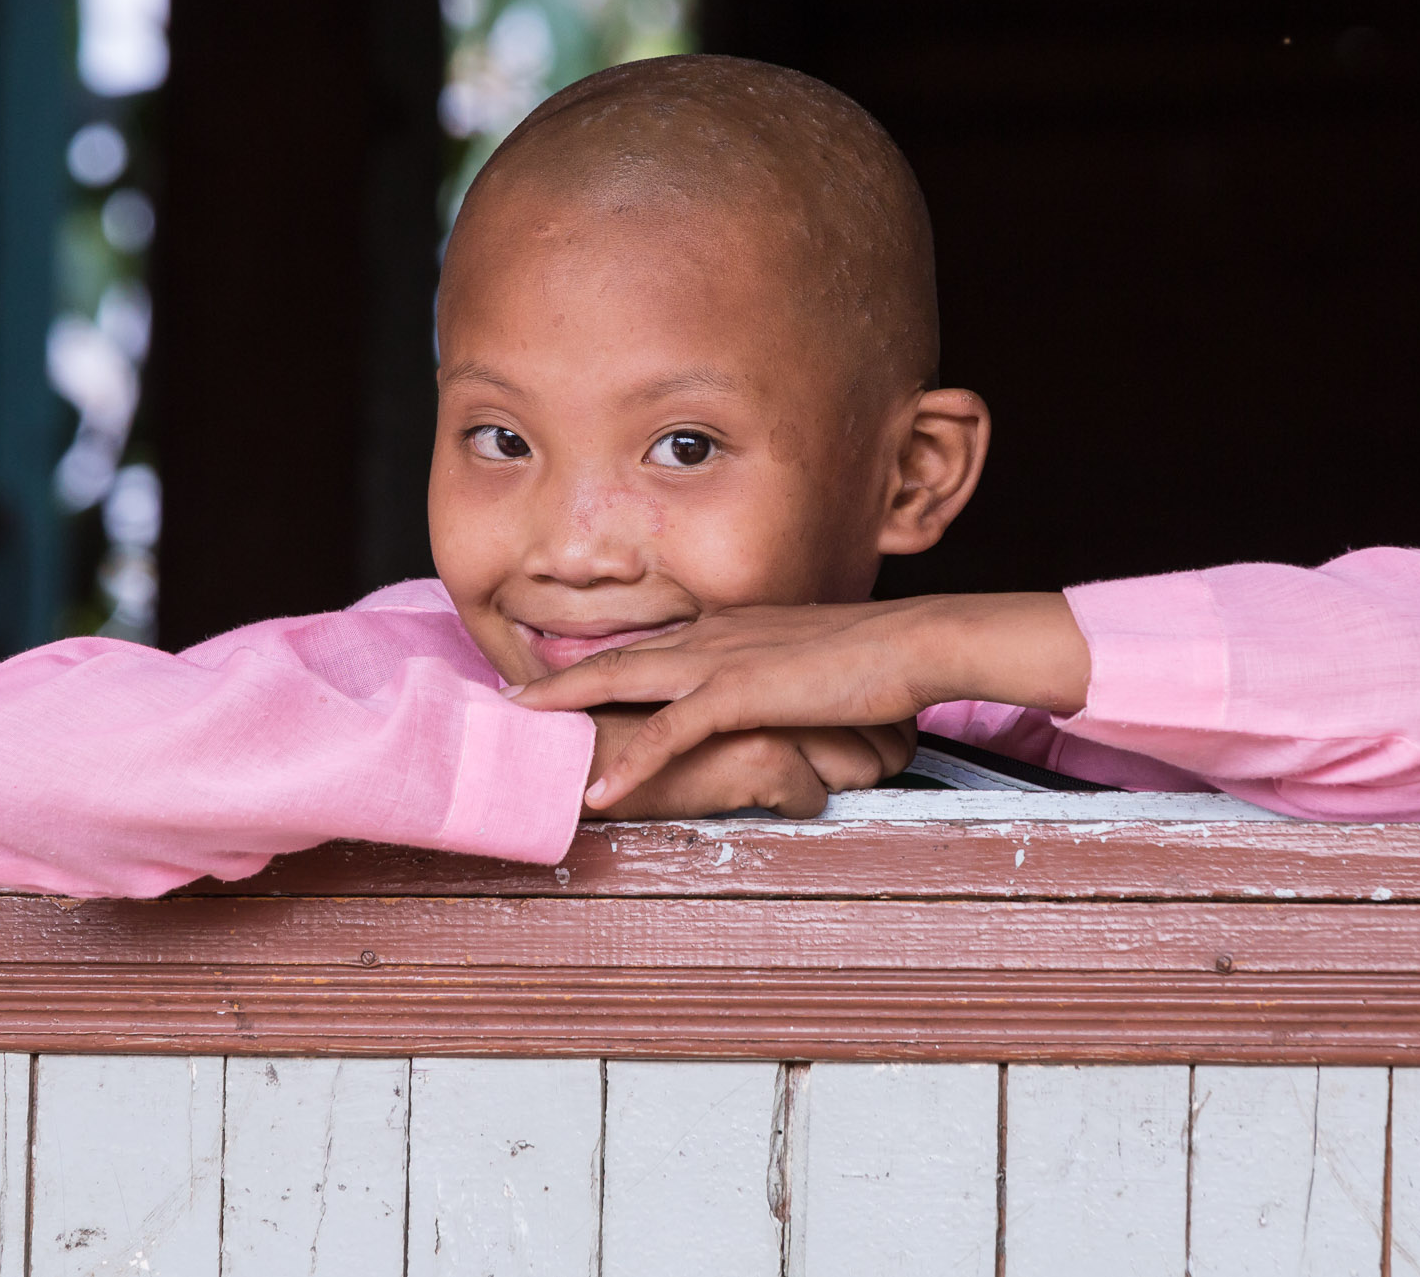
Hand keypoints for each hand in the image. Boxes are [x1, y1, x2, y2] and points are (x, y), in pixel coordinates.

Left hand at [516, 594, 1088, 808]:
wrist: (913, 642)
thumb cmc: (874, 658)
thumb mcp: (807, 666)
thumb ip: (772, 681)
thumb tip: (760, 704)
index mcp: (727, 628)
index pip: (648, 646)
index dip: (597, 662)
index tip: (553, 676)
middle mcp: (712, 635)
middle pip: (616, 657)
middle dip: (558, 677)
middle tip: (506, 696)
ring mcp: (721, 660)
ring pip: (624, 681)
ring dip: (568, 705)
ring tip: (521, 727)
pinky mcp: (740, 692)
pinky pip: (671, 732)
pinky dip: (633, 760)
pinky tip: (602, 790)